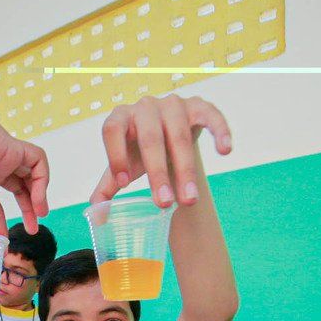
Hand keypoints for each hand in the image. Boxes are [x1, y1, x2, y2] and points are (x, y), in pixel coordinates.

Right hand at [0, 69, 49, 253]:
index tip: (2, 241)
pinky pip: (37, 161)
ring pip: (31, 175)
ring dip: (39, 195)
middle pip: (18, 190)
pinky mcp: (10, 146)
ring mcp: (1, 157)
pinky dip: (42, 179)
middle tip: (33, 229)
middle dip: (28, 209)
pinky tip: (36, 197)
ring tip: (40, 214)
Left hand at [90, 94, 231, 207]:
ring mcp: (173, 104)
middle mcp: (145, 106)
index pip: (112, 129)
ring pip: (178, 134)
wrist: (168, 133)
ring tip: (189, 199)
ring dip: (185, 168)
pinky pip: (211, 114)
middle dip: (157, 173)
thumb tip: (96, 216)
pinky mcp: (198, 106)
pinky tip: (224, 150)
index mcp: (121, 117)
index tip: (123, 184)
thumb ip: (108, 187)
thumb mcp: (124, 166)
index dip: (116, 154)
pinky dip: (219, 130)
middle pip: (150, 138)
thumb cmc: (139, 150)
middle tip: (164, 204)